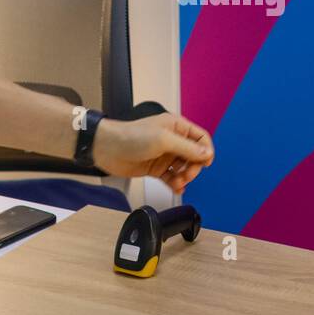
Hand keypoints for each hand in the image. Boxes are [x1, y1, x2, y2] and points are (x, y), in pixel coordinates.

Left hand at [91, 111, 213, 195]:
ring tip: (178, 182)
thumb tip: (206, 153)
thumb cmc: (130, 136)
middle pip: (194, 156)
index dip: (206, 151)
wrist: (107, 149)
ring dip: (184, 177)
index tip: (206, 164)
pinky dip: (176, 184)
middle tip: (186, 175)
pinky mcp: (156, 168)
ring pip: (184, 168)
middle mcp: (172, 140)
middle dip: (193, 167)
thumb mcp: (163, 140)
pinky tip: (176, 188)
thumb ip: (187, 148)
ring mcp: (164, 155)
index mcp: (176, 127)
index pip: (201, 138)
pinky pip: (172, 177)